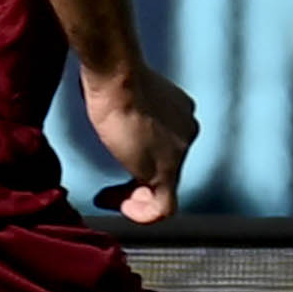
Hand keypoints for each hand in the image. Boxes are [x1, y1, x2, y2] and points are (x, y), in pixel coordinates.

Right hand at [84, 59, 197, 219]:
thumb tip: (105, 102)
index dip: (138, 155)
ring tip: (111, 199)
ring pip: (163, 188)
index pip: (164, 143)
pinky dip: (143, 214)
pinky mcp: (168, 172)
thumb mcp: (121, 91)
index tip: (117, 152)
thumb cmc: (113, 77)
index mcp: (180, 111)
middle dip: (137, 180)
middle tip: (111, 188)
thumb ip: (124, 104)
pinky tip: (121, 208)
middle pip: (164, 166)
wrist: (118, 79)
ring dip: (135, 197)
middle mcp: (187, 132)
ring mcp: (180, 153)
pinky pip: (164, 208)